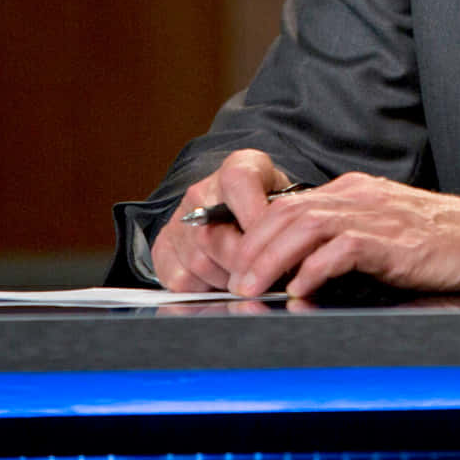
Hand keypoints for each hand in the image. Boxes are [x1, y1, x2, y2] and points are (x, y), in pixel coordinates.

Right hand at [150, 150, 295, 292]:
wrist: (231, 204)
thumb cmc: (265, 202)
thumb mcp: (286, 193)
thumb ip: (290, 210)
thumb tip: (295, 242)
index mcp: (236, 170)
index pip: (240, 184)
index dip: (257, 219)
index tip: (276, 245)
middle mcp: (200, 193)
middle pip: (216, 237)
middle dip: (244, 264)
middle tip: (263, 275)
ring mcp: (178, 221)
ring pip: (199, 263)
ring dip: (227, 279)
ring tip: (247, 278)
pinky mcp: (163, 248)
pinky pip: (180, 280)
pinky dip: (205, 289)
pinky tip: (223, 281)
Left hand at [226, 172, 459, 297]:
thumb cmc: (440, 241)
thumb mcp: (384, 229)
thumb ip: (345, 237)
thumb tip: (302, 266)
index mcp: (354, 191)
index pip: (289, 205)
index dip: (256, 234)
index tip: (237, 264)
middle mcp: (358, 196)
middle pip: (287, 213)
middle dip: (252, 249)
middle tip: (234, 283)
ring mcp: (375, 215)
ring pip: (304, 226)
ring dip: (271, 259)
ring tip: (253, 289)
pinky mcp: (392, 241)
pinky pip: (340, 249)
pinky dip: (313, 269)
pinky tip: (300, 290)